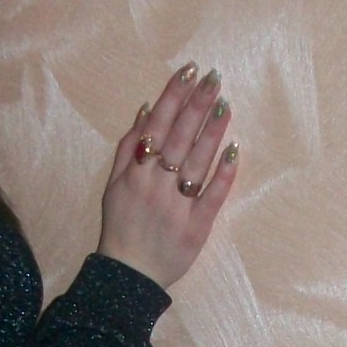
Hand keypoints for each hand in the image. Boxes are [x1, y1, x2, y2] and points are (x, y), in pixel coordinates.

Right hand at [97, 64, 238, 288]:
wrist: (128, 275)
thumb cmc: (120, 225)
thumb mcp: (112, 185)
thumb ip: (128, 147)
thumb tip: (147, 109)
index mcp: (135, 172)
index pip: (158, 124)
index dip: (174, 95)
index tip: (190, 71)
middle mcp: (155, 184)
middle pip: (180, 137)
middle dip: (197, 103)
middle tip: (215, 77)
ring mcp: (178, 205)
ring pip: (198, 161)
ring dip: (213, 130)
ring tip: (225, 103)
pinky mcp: (197, 227)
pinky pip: (213, 195)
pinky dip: (224, 172)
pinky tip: (234, 148)